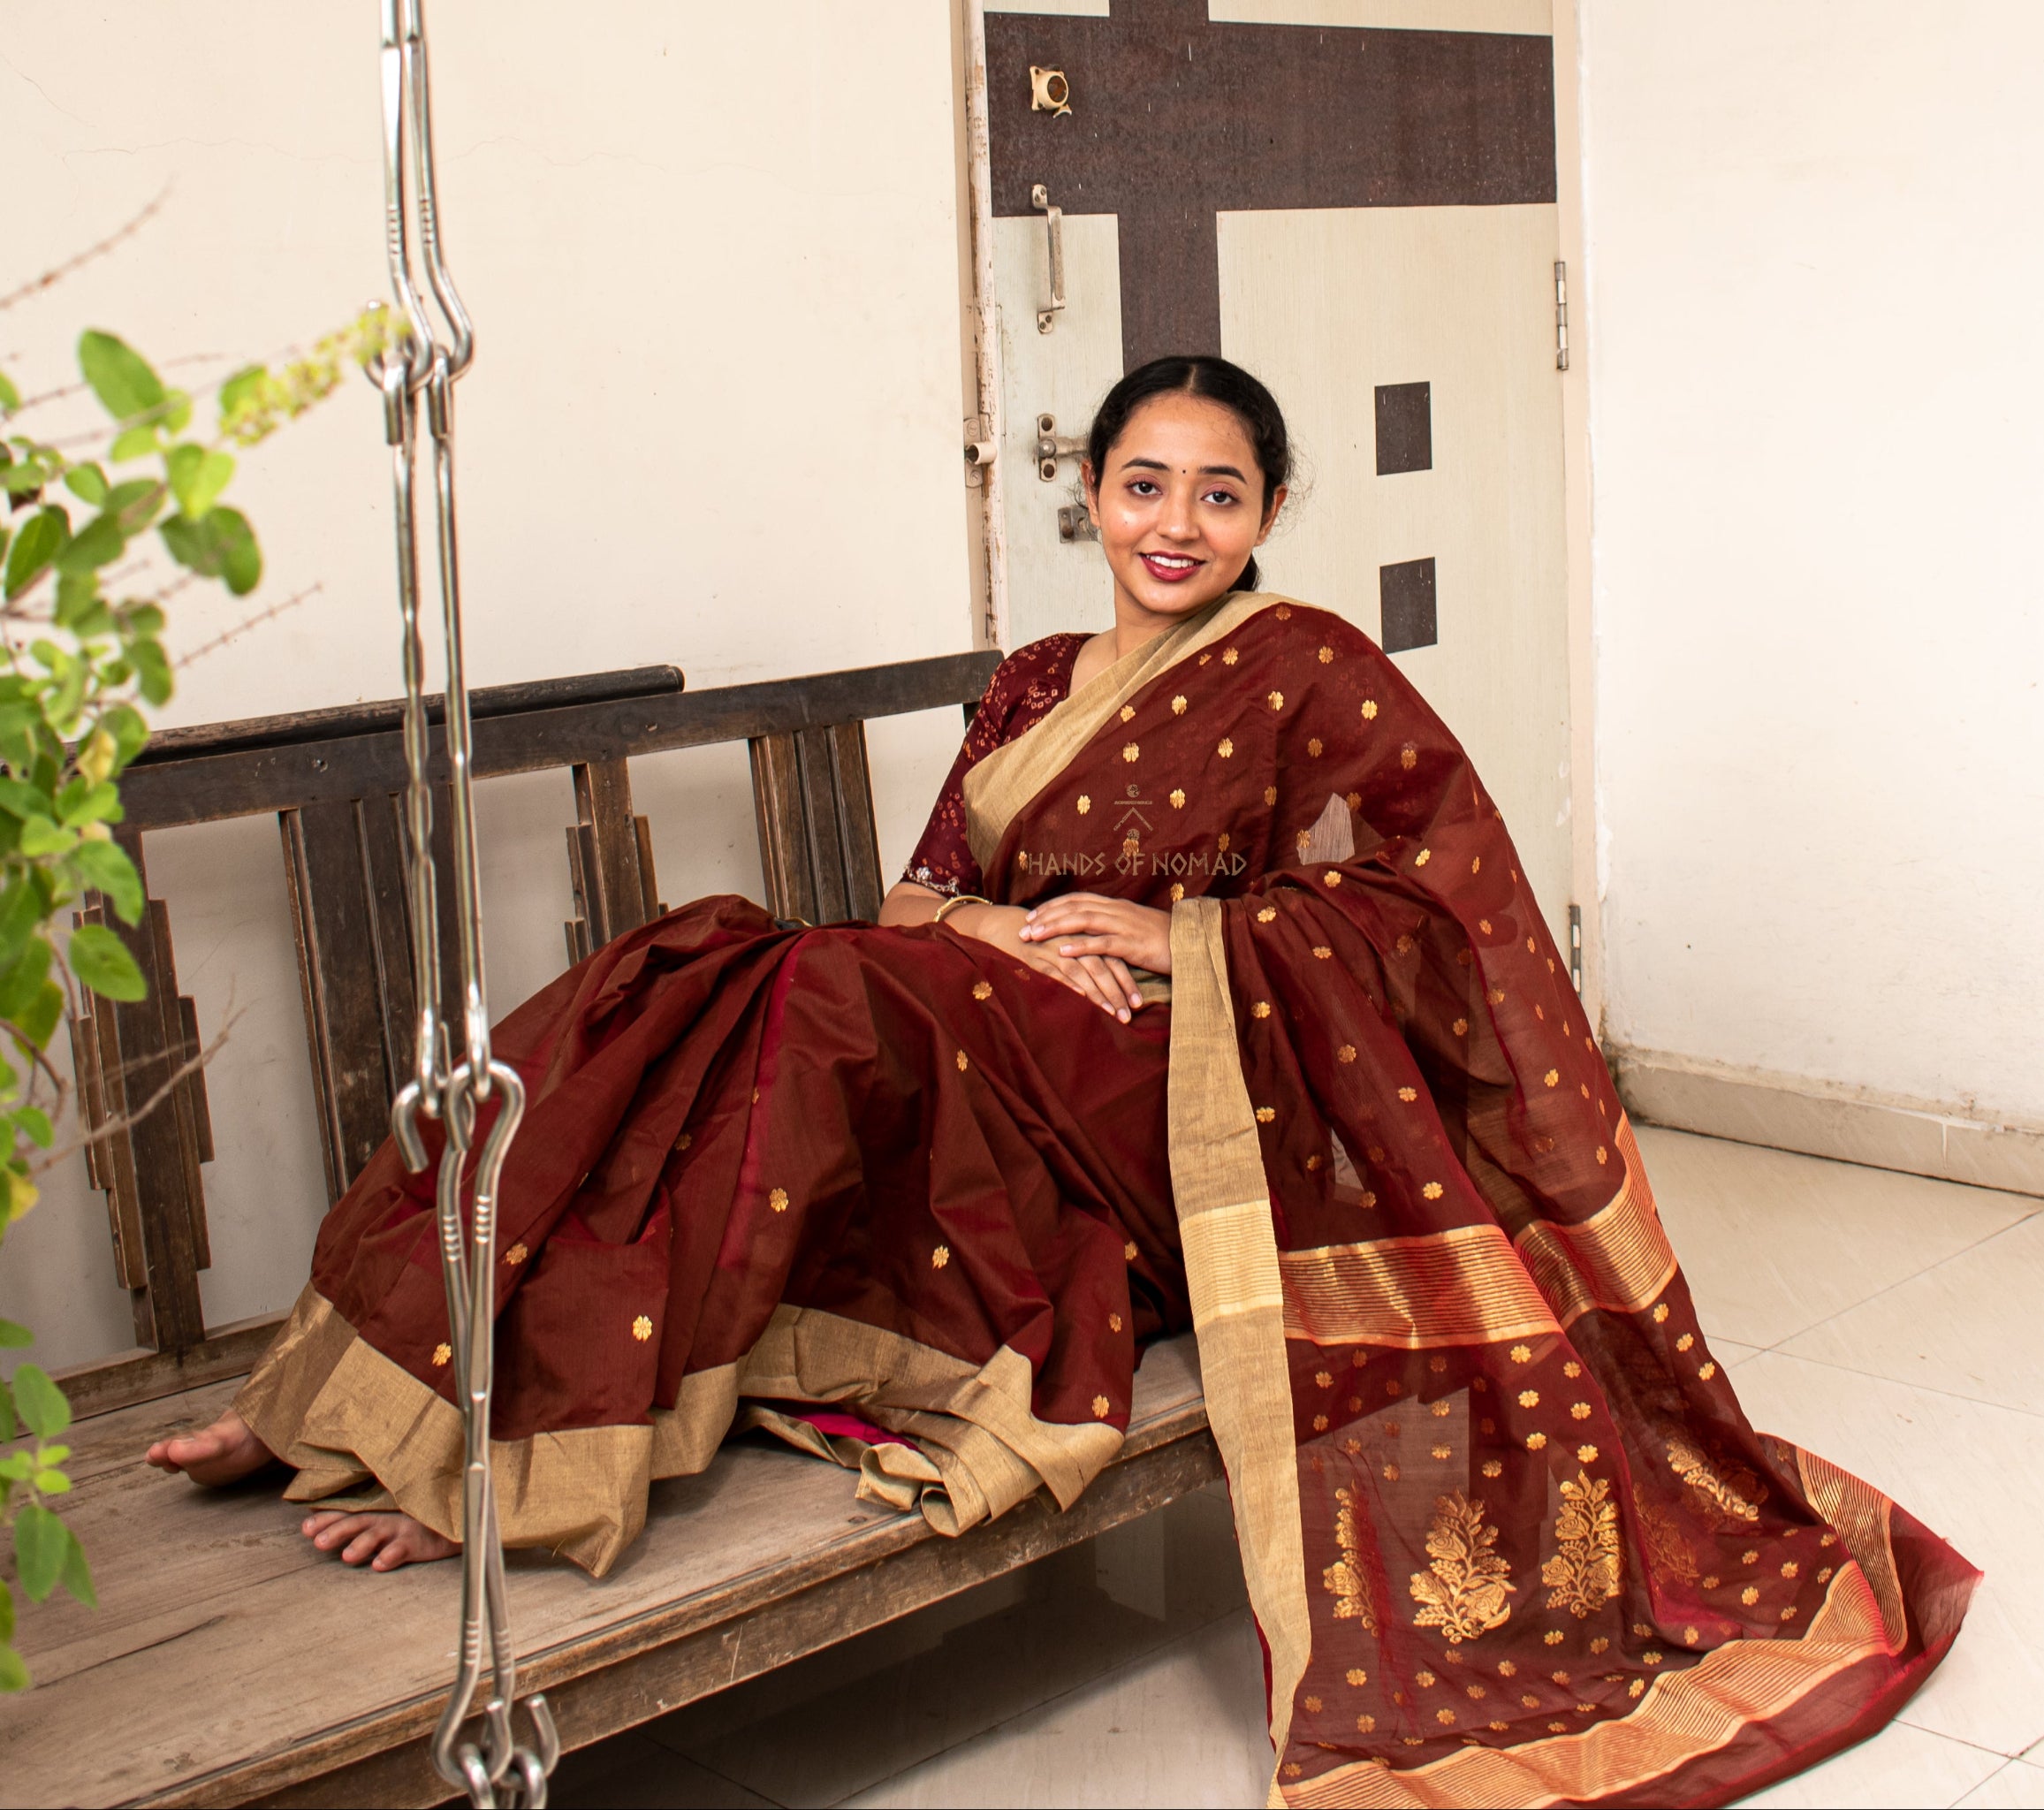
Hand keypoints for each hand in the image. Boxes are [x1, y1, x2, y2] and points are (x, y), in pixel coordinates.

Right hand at [946, 900, 1146, 1023]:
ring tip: (1111, 1015)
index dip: (1127, 981)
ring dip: (1098, 994)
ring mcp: (1056, 948)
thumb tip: (1115, 985)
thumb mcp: (1071, 947)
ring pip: (1083, 971)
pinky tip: (1082, 998)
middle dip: (1117, 993)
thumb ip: (1092, 960)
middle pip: (1102, 967)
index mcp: (1087, 936)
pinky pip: (1056, 971)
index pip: (1114, 959)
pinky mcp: (1037, 957)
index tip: (1138, 1003)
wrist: (1008, 926)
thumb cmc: (1046, 940)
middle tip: (1129, 1016)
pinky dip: (1069, 983)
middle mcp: (1075, 941)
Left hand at [1018, 893, 1172, 992]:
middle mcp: (1117, 911)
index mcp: (1116, 906)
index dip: (1053, 906)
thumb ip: (1113, 928)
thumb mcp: (1134, 929)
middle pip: (1074, 907)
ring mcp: (1125, 926)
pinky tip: (1062, 952)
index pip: (1077, 900)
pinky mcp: (1133, 944)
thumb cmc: (1164, 940)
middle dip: (1046, 916)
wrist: (1195, 944)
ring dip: (1055, 927)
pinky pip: (1103, 943)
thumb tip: (1092, 933)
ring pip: (1083, 920)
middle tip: (1023, 927)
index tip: (1032, 915)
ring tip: (1033, 936)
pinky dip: (1081, 946)